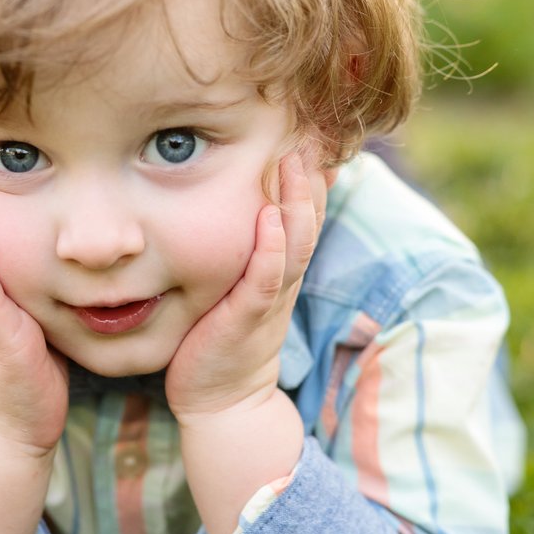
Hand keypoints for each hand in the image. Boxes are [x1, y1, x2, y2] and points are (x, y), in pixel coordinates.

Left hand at [165, 152, 326, 421]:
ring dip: (296, 201)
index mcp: (280, 269)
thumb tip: (241, 209)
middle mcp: (282, 279)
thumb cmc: (219, 339)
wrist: (221, 402)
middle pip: (308, 219)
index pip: (304, 213)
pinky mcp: (247, 319)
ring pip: (294, 243)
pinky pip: (265, 279)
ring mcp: (268, 299)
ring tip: (295, 160)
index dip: (311, 175)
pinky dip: (270, 248)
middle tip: (311, 131)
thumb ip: (244, 251)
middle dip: (310, 176)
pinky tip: (269, 218)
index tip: (313, 131)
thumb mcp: (237, 287)